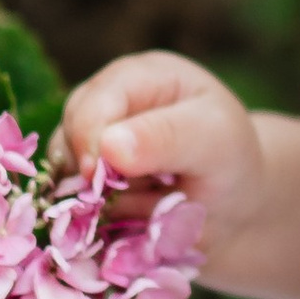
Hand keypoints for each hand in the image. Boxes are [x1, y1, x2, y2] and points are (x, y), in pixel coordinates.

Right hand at [60, 51, 268, 263]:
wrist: (236, 208)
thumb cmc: (232, 162)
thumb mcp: (214, 140)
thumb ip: (166, 138)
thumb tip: (108, 146)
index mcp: (139, 77)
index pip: (94, 102)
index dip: (89, 138)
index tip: (98, 177)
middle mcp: (107, 106)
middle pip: (68, 136)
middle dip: (93, 176)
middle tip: (132, 198)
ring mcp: (92, 146)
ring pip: (64, 175)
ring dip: (94, 202)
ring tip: (143, 207)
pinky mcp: (87, 185)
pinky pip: (70, 207)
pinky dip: (93, 221)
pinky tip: (129, 221)